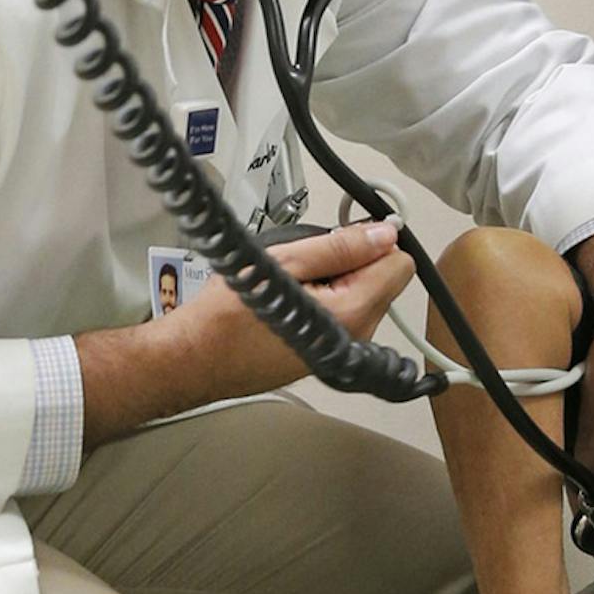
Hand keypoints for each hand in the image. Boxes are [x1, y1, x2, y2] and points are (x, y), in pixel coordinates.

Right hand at [169, 218, 414, 404]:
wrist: (194, 359)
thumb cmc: (226, 316)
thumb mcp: (283, 262)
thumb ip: (340, 247)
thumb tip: (383, 233)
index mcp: (352, 313)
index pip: (399, 265)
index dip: (374, 241)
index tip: (343, 235)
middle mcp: (355, 337)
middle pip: (383, 280)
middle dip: (353, 260)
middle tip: (305, 260)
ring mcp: (341, 349)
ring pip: (363, 296)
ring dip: (336, 279)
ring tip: (292, 280)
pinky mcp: (327, 354)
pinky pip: (344, 315)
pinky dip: (325, 300)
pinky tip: (290, 298)